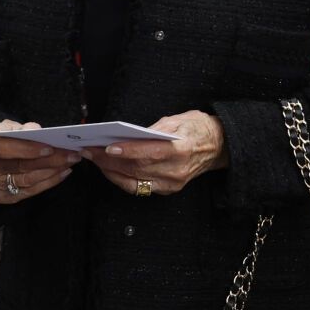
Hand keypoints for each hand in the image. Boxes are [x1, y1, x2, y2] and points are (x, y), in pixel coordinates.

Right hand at [0, 121, 79, 204]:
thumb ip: (22, 127)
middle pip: (20, 166)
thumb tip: (37, 130)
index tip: (49, 148)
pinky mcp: (2, 196)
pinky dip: (50, 181)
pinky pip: (30, 191)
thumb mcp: (11, 126)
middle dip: (50, 160)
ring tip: (71, 161)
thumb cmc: (7, 137)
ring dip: (54, 171)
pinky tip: (64, 172)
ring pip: (28, 180)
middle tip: (72, 154)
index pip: (3, 147)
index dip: (26, 149)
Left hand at [85, 111, 226, 196]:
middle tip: (90, 151)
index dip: (127, 151)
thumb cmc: (199, 129)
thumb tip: (129, 135)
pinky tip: (111, 170)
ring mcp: (172, 183)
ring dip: (111, 171)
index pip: (149, 153)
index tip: (107, 147)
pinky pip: (139, 188)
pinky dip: (121, 179)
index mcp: (182, 149)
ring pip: (134, 181)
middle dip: (109, 160)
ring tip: (95, 160)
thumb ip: (155, 129)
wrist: (219, 146)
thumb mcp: (180, 119)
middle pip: (136, 168)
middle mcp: (176, 170)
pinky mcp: (168, 189)